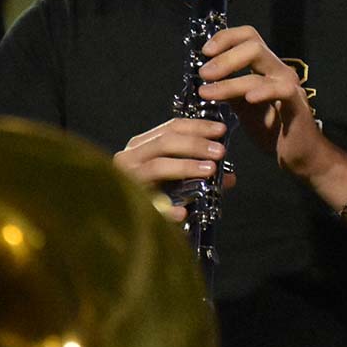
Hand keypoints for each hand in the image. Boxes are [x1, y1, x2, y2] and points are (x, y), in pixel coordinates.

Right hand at [115, 116, 229, 221]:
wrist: (117, 219)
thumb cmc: (148, 194)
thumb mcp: (172, 178)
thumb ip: (198, 173)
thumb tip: (229, 177)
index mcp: (141, 146)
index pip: (171, 128)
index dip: (198, 126)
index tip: (221, 130)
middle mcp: (129, 157)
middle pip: (165, 142)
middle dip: (196, 144)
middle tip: (220, 151)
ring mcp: (125, 178)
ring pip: (157, 166)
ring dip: (186, 166)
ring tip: (210, 170)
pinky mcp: (126, 200)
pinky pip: (150, 204)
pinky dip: (167, 209)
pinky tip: (182, 213)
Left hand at [197, 24, 327, 179]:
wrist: (300, 155)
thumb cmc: (272, 129)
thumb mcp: (243, 107)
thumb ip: (228, 90)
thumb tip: (205, 78)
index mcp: (266, 67)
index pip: (248, 36)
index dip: (226, 38)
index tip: (205, 52)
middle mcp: (279, 70)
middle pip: (253, 46)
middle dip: (224, 58)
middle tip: (204, 74)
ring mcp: (290, 86)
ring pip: (259, 72)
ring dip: (229, 82)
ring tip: (207, 92)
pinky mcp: (297, 105)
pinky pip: (282, 91)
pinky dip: (263, 91)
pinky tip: (247, 99)